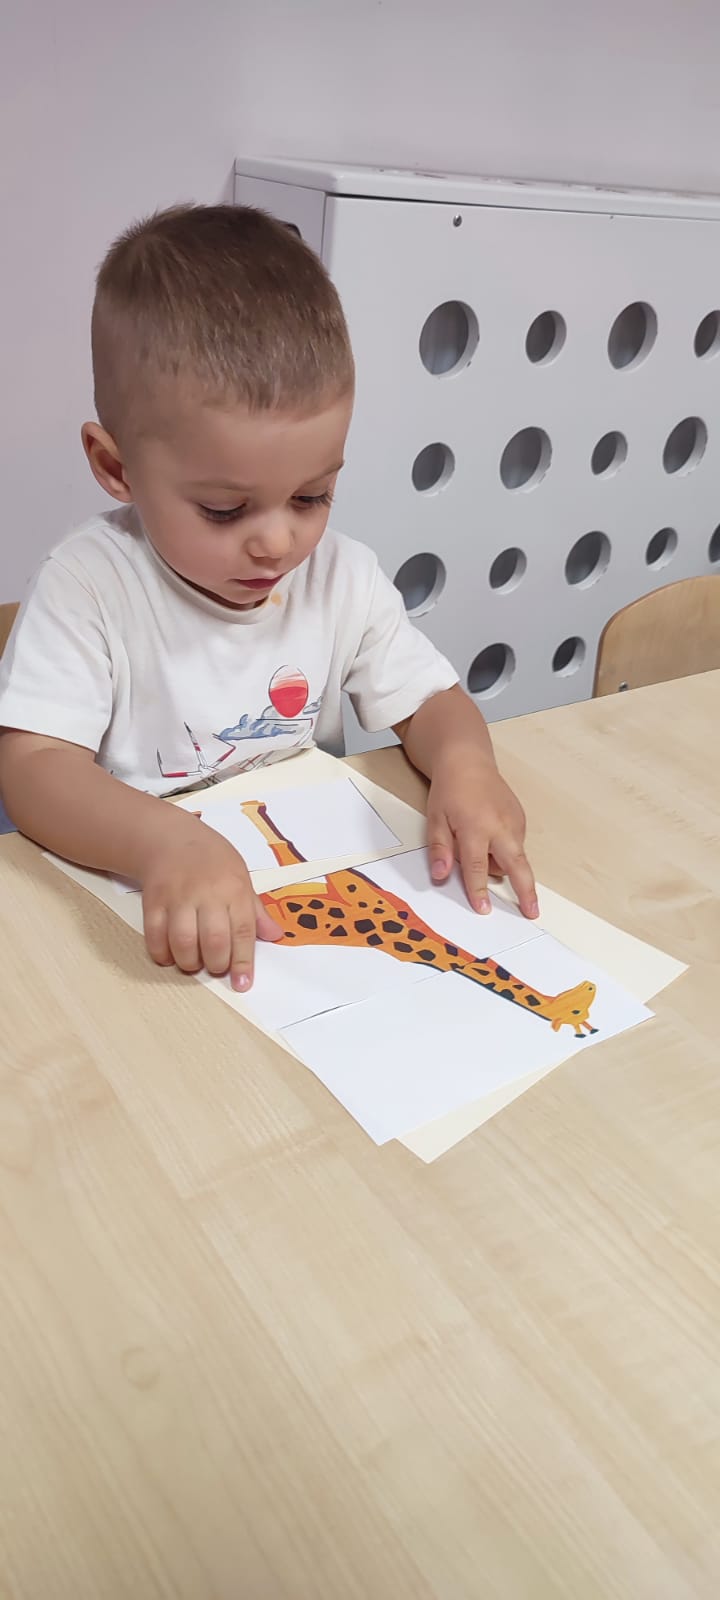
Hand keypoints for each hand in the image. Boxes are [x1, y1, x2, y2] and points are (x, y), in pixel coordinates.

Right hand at [140, 826, 280, 990]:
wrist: (171, 838)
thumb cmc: (212, 859)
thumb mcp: (241, 876)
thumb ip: (255, 910)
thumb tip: (275, 936)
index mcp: (234, 889)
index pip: (243, 931)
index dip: (243, 962)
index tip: (242, 984)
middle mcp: (207, 893)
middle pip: (213, 941)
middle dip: (216, 964)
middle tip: (216, 967)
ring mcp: (178, 897)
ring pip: (183, 941)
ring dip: (189, 962)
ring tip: (194, 962)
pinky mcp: (153, 901)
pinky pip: (155, 935)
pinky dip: (162, 953)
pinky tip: (169, 955)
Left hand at [426, 750, 538, 919]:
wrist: (468, 761)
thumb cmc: (450, 790)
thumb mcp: (435, 819)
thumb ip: (440, 849)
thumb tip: (440, 875)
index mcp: (476, 827)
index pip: (477, 867)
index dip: (478, 890)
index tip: (483, 909)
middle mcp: (500, 826)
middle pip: (516, 865)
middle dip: (525, 891)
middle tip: (532, 912)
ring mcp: (514, 821)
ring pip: (514, 857)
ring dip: (502, 865)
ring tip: (477, 845)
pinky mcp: (521, 819)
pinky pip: (515, 845)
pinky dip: (505, 850)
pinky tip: (488, 836)